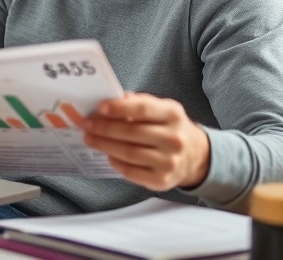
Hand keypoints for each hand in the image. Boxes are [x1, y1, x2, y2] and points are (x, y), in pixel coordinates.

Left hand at [83, 92, 209, 191]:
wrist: (195, 156)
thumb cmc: (170, 128)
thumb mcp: (162, 109)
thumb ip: (139, 103)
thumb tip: (111, 101)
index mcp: (173, 115)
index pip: (143, 109)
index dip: (119, 108)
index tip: (100, 108)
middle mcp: (174, 138)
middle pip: (132, 133)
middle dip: (104, 128)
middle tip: (87, 125)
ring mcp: (169, 161)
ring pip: (129, 153)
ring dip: (105, 145)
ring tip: (90, 139)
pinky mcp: (162, 180)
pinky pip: (132, 172)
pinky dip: (116, 163)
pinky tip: (108, 155)